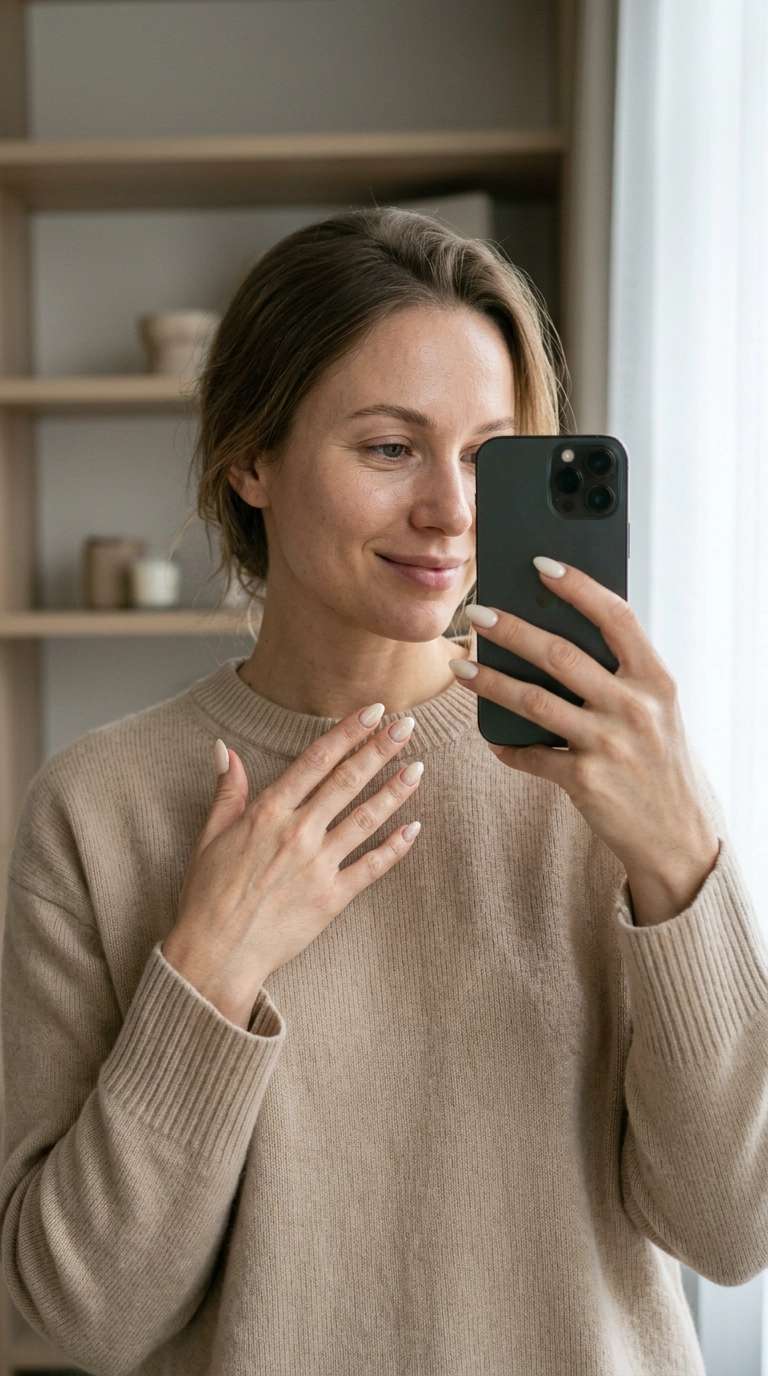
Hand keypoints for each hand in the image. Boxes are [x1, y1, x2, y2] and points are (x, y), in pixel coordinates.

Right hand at [162, 705, 422, 1026]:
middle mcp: (298, 833)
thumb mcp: (209, 837)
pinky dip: (395, 847)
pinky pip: (371, 867)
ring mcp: (318, 865)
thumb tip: (224, 749)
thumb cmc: (207, 897)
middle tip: (407, 726)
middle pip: (348, 781)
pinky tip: (413, 828)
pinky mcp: (332, 898)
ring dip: (394, 790)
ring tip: (418, 768)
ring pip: (366, 818)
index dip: (347, 732)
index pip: (316, 760)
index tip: (372, 712)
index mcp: (268, 813)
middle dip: (380, 749)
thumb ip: (227, 791)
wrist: (216, 955)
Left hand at [449, 559, 718, 925]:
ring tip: (459, 667)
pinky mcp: (586, 780)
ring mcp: (609, 744)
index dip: (579, 586)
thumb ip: (619, 674)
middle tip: (476, 612)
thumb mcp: (655, 710)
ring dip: (490, 682)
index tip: (541, 564)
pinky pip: (531, 755)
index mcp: (655, 680)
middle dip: (512, 630)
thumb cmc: (657, 759)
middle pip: (561, 655)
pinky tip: (490, 736)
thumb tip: (554, 632)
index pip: (616, 617)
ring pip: (534, 701)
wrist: (675, 836)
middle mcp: (634, 707)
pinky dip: (505, 745)